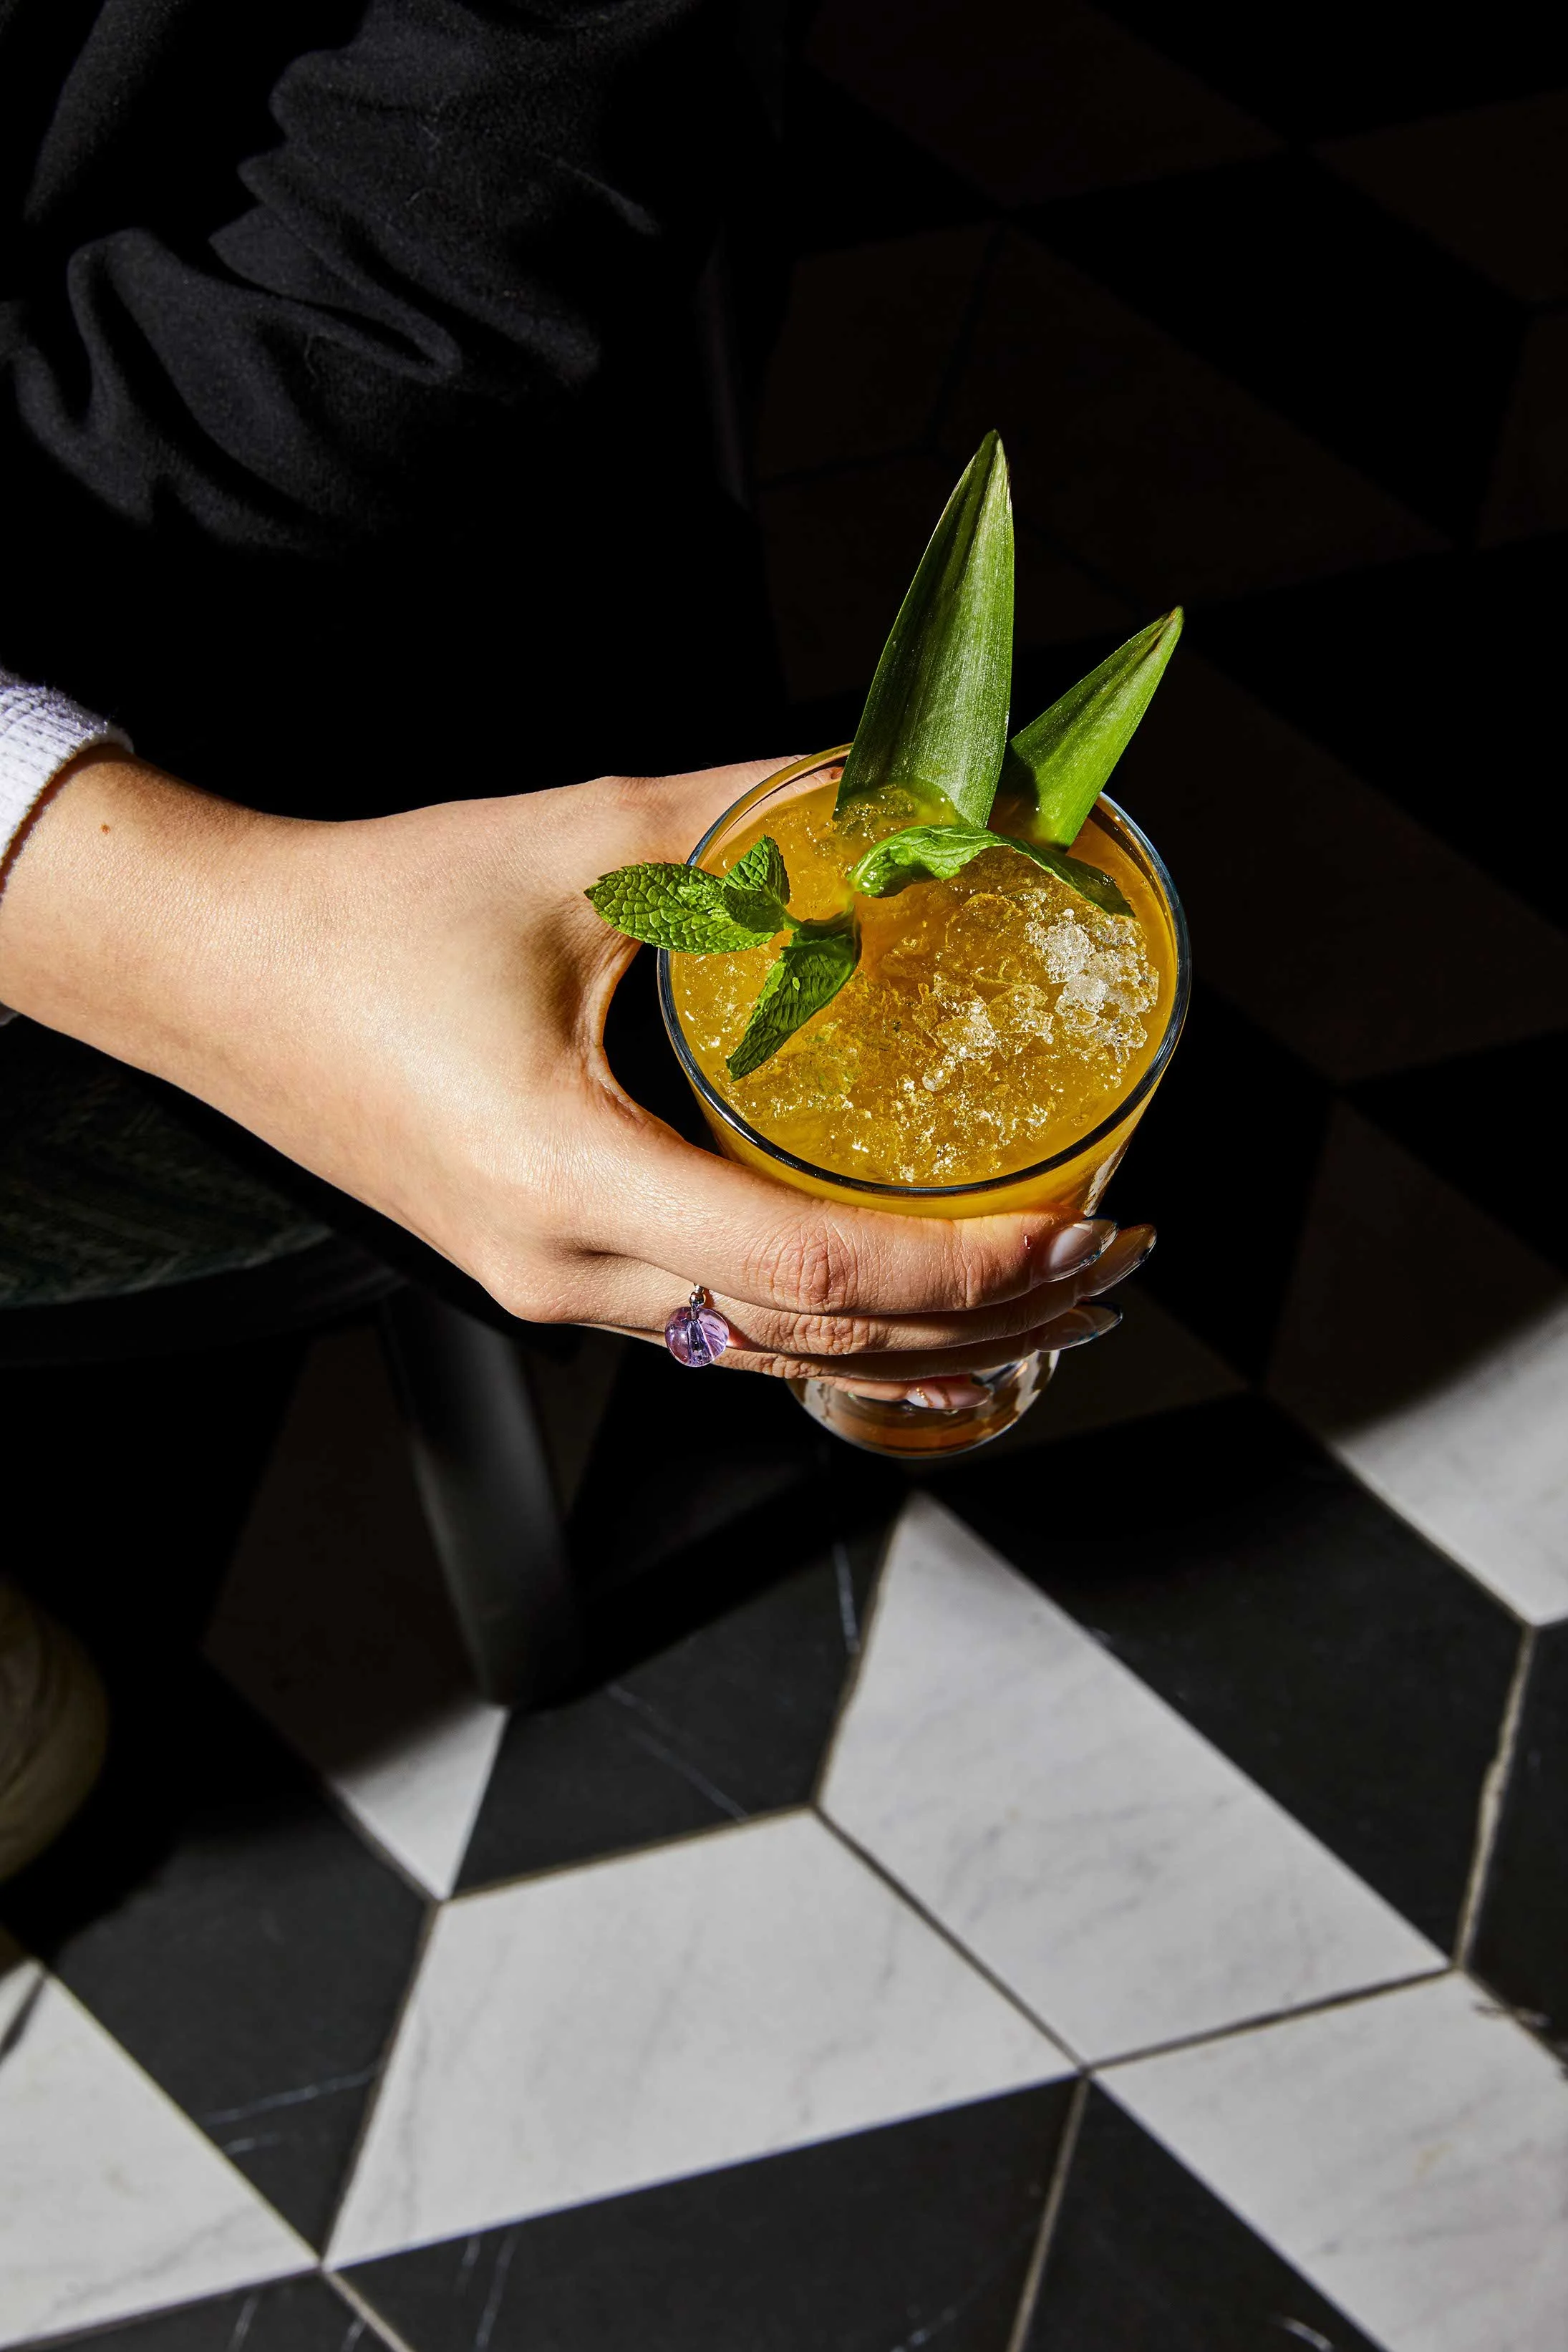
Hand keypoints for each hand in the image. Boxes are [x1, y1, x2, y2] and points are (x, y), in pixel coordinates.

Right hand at [0, 754, 1150, 1387]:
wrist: (211, 969)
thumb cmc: (365, 914)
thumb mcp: (581, 840)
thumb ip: (753, 810)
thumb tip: (898, 782)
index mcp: (570, 1178)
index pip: (813, 1272)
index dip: (967, 1266)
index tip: (1078, 1228)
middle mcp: (565, 1272)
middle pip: (816, 1344)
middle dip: (988, 1319)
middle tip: (1115, 1268)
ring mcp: (548, 1291)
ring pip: (769, 1356)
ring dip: (914, 1334)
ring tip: (1041, 1289)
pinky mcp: (540, 1274)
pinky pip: (712, 1330)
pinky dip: (824, 1321)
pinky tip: (896, 1288)